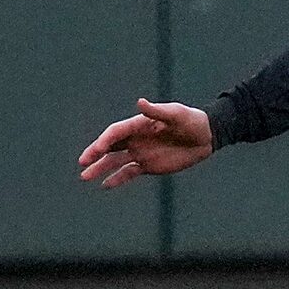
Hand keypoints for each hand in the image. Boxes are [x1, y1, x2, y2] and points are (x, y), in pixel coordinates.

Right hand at [77, 98, 212, 187]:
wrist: (206, 137)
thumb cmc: (191, 120)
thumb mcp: (176, 114)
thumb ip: (157, 111)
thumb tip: (140, 102)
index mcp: (139, 124)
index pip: (116, 132)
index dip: (105, 141)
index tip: (97, 150)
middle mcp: (136, 138)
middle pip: (110, 146)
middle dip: (95, 154)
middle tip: (82, 162)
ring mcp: (140, 152)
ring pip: (115, 162)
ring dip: (100, 168)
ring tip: (84, 177)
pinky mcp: (148, 166)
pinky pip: (128, 173)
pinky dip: (116, 179)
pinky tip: (104, 186)